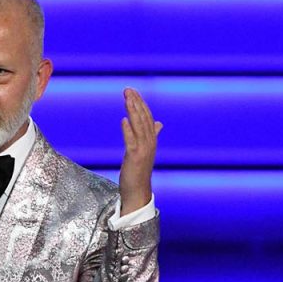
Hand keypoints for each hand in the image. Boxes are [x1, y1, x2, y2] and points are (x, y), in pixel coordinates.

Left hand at [119, 87, 161, 214]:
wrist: (138, 192)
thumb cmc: (138, 172)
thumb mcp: (144, 151)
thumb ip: (151, 135)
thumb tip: (158, 123)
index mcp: (151, 140)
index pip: (147, 117)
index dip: (141, 104)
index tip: (133, 92)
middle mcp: (150, 143)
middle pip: (144, 118)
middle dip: (136, 103)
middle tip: (128, 90)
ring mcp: (143, 150)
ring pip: (139, 126)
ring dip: (133, 111)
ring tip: (127, 99)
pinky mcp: (135, 158)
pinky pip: (132, 141)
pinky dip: (128, 130)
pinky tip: (123, 120)